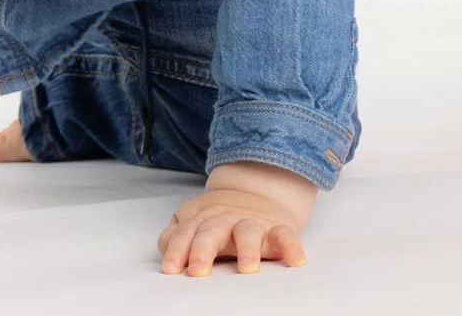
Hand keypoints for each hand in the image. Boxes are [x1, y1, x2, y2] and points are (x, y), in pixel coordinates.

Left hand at [157, 164, 313, 276]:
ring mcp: (252, 222)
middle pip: (212, 231)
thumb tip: (166, 252)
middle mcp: (226, 219)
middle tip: (197, 270)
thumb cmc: (219, 218)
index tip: (170, 269)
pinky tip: (295, 261)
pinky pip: (286, 236)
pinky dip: (292, 247)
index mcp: (202, 218)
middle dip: (203, 250)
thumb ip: (177, 235)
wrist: (256, 191)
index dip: (177, 250)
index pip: (186, 233)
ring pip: (248, 232)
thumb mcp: (194, 221)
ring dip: (247, 249)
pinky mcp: (278, 228)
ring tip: (247, 268)